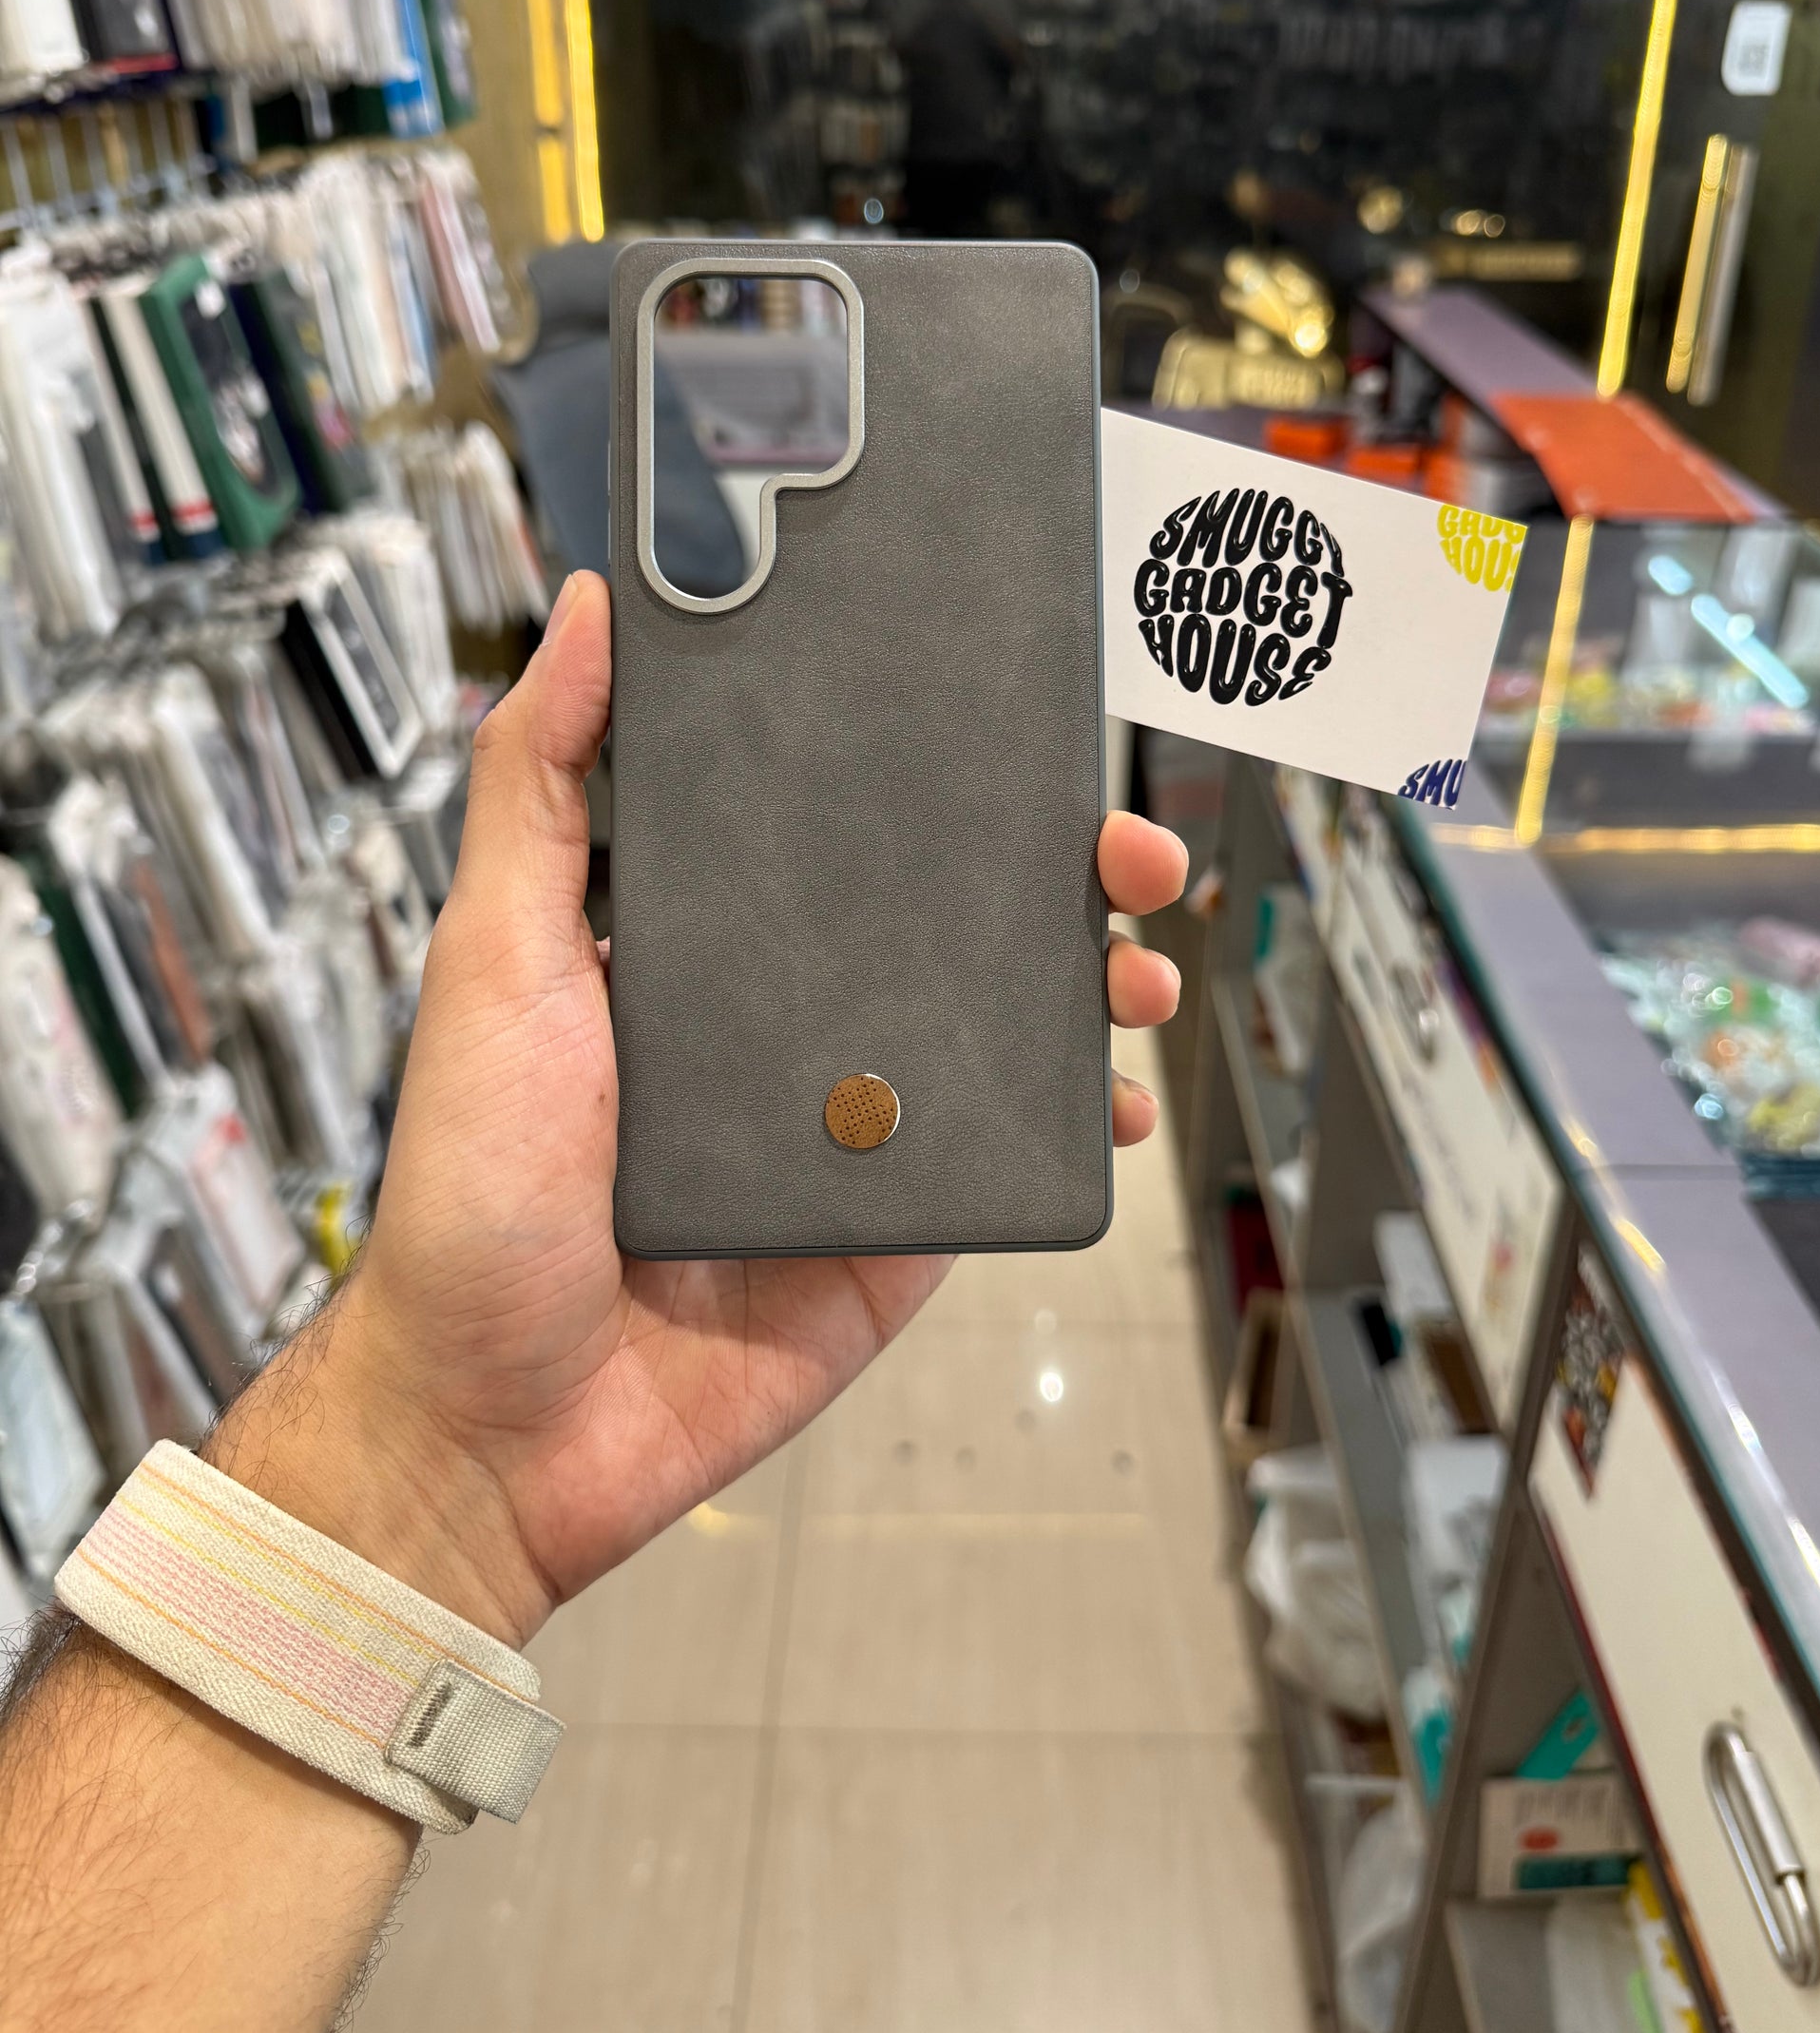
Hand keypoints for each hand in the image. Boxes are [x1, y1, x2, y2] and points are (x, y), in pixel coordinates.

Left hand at [212, 573, 1188, 1649]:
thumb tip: (590, 609)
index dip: (924, 767)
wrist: (500, 1423)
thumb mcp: (494, 956)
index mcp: (699, 940)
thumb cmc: (472, 1190)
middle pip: (945, 912)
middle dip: (1050, 866)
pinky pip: (1007, 1153)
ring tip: (1134, 960)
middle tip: (1119, 843)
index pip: (829, 824)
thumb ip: (541, 785)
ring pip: (1000, 1024)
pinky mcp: (896, 1225)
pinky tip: (1113, 1089)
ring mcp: (849, 1123)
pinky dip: (1079, 1114)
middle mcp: (784, 1019)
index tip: (998, 713)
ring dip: (1088, 977)